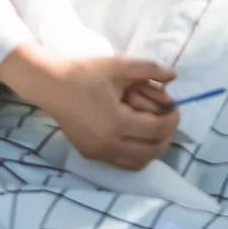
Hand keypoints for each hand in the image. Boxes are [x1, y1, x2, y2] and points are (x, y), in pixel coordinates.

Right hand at [0, 46, 177, 168]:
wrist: (51, 85)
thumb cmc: (85, 73)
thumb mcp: (118, 65)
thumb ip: (149, 68)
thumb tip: (173, 75)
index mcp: (117, 123)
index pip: (157, 130)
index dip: (172, 119)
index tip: (176, 106)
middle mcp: (109, 145)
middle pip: (151, 152)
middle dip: (167, 136)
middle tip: (170, 118)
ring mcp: (99, 153)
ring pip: (138, 163)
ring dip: (153, 148)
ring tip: (156, 127)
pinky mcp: (91, 155)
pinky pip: (122, 162)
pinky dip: (136, 153)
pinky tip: (137, 133)